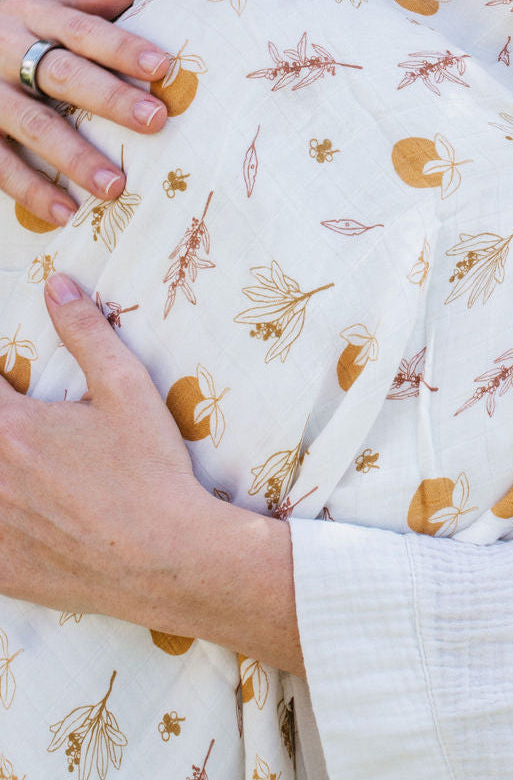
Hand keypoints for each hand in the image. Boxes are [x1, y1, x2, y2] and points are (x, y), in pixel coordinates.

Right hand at [0, 0, 169, 225]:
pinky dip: (30, 189)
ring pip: (32, 124)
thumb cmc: (11, 26)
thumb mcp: (41, 3)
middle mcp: (3, 50)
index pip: (83, 30)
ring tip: (116, 186)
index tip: (163, 66)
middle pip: (62, 75)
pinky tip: (64, 212)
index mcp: (31, 15)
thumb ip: (86, 0)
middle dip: (110, 99)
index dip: (122, 47)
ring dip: (74, 157)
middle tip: (156, 122)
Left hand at [0, 273, 302, 672]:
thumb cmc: (150, 471)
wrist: (166, 556)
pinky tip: (18, 510)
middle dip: (1, 426)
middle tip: (24, 433)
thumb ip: (88, 335)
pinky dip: (0, 518)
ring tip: (22, 468)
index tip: (5, 386)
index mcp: (11, 428)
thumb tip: (58, 286)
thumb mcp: (128, 393)